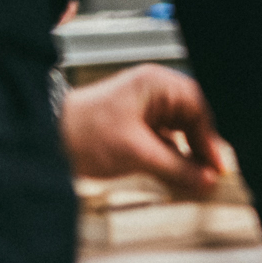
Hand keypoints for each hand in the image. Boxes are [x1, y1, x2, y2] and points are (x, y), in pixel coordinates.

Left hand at [59, 63, 228, 195]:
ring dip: (187, 152)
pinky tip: (177, 172)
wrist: (44, 141)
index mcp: (156, 84)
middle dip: (201, 145)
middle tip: (209, 172)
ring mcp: (144, 107)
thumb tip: (205, 178)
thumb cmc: (84, 134)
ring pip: (179, 129)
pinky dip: (172, 155)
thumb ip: (176, 166)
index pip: (198, 106)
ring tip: (195, 175)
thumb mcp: (136, 153)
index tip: (217, 164)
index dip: (210, 137)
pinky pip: (164, 138)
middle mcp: (153, 91)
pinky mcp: (135, 125)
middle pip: (191, 117)